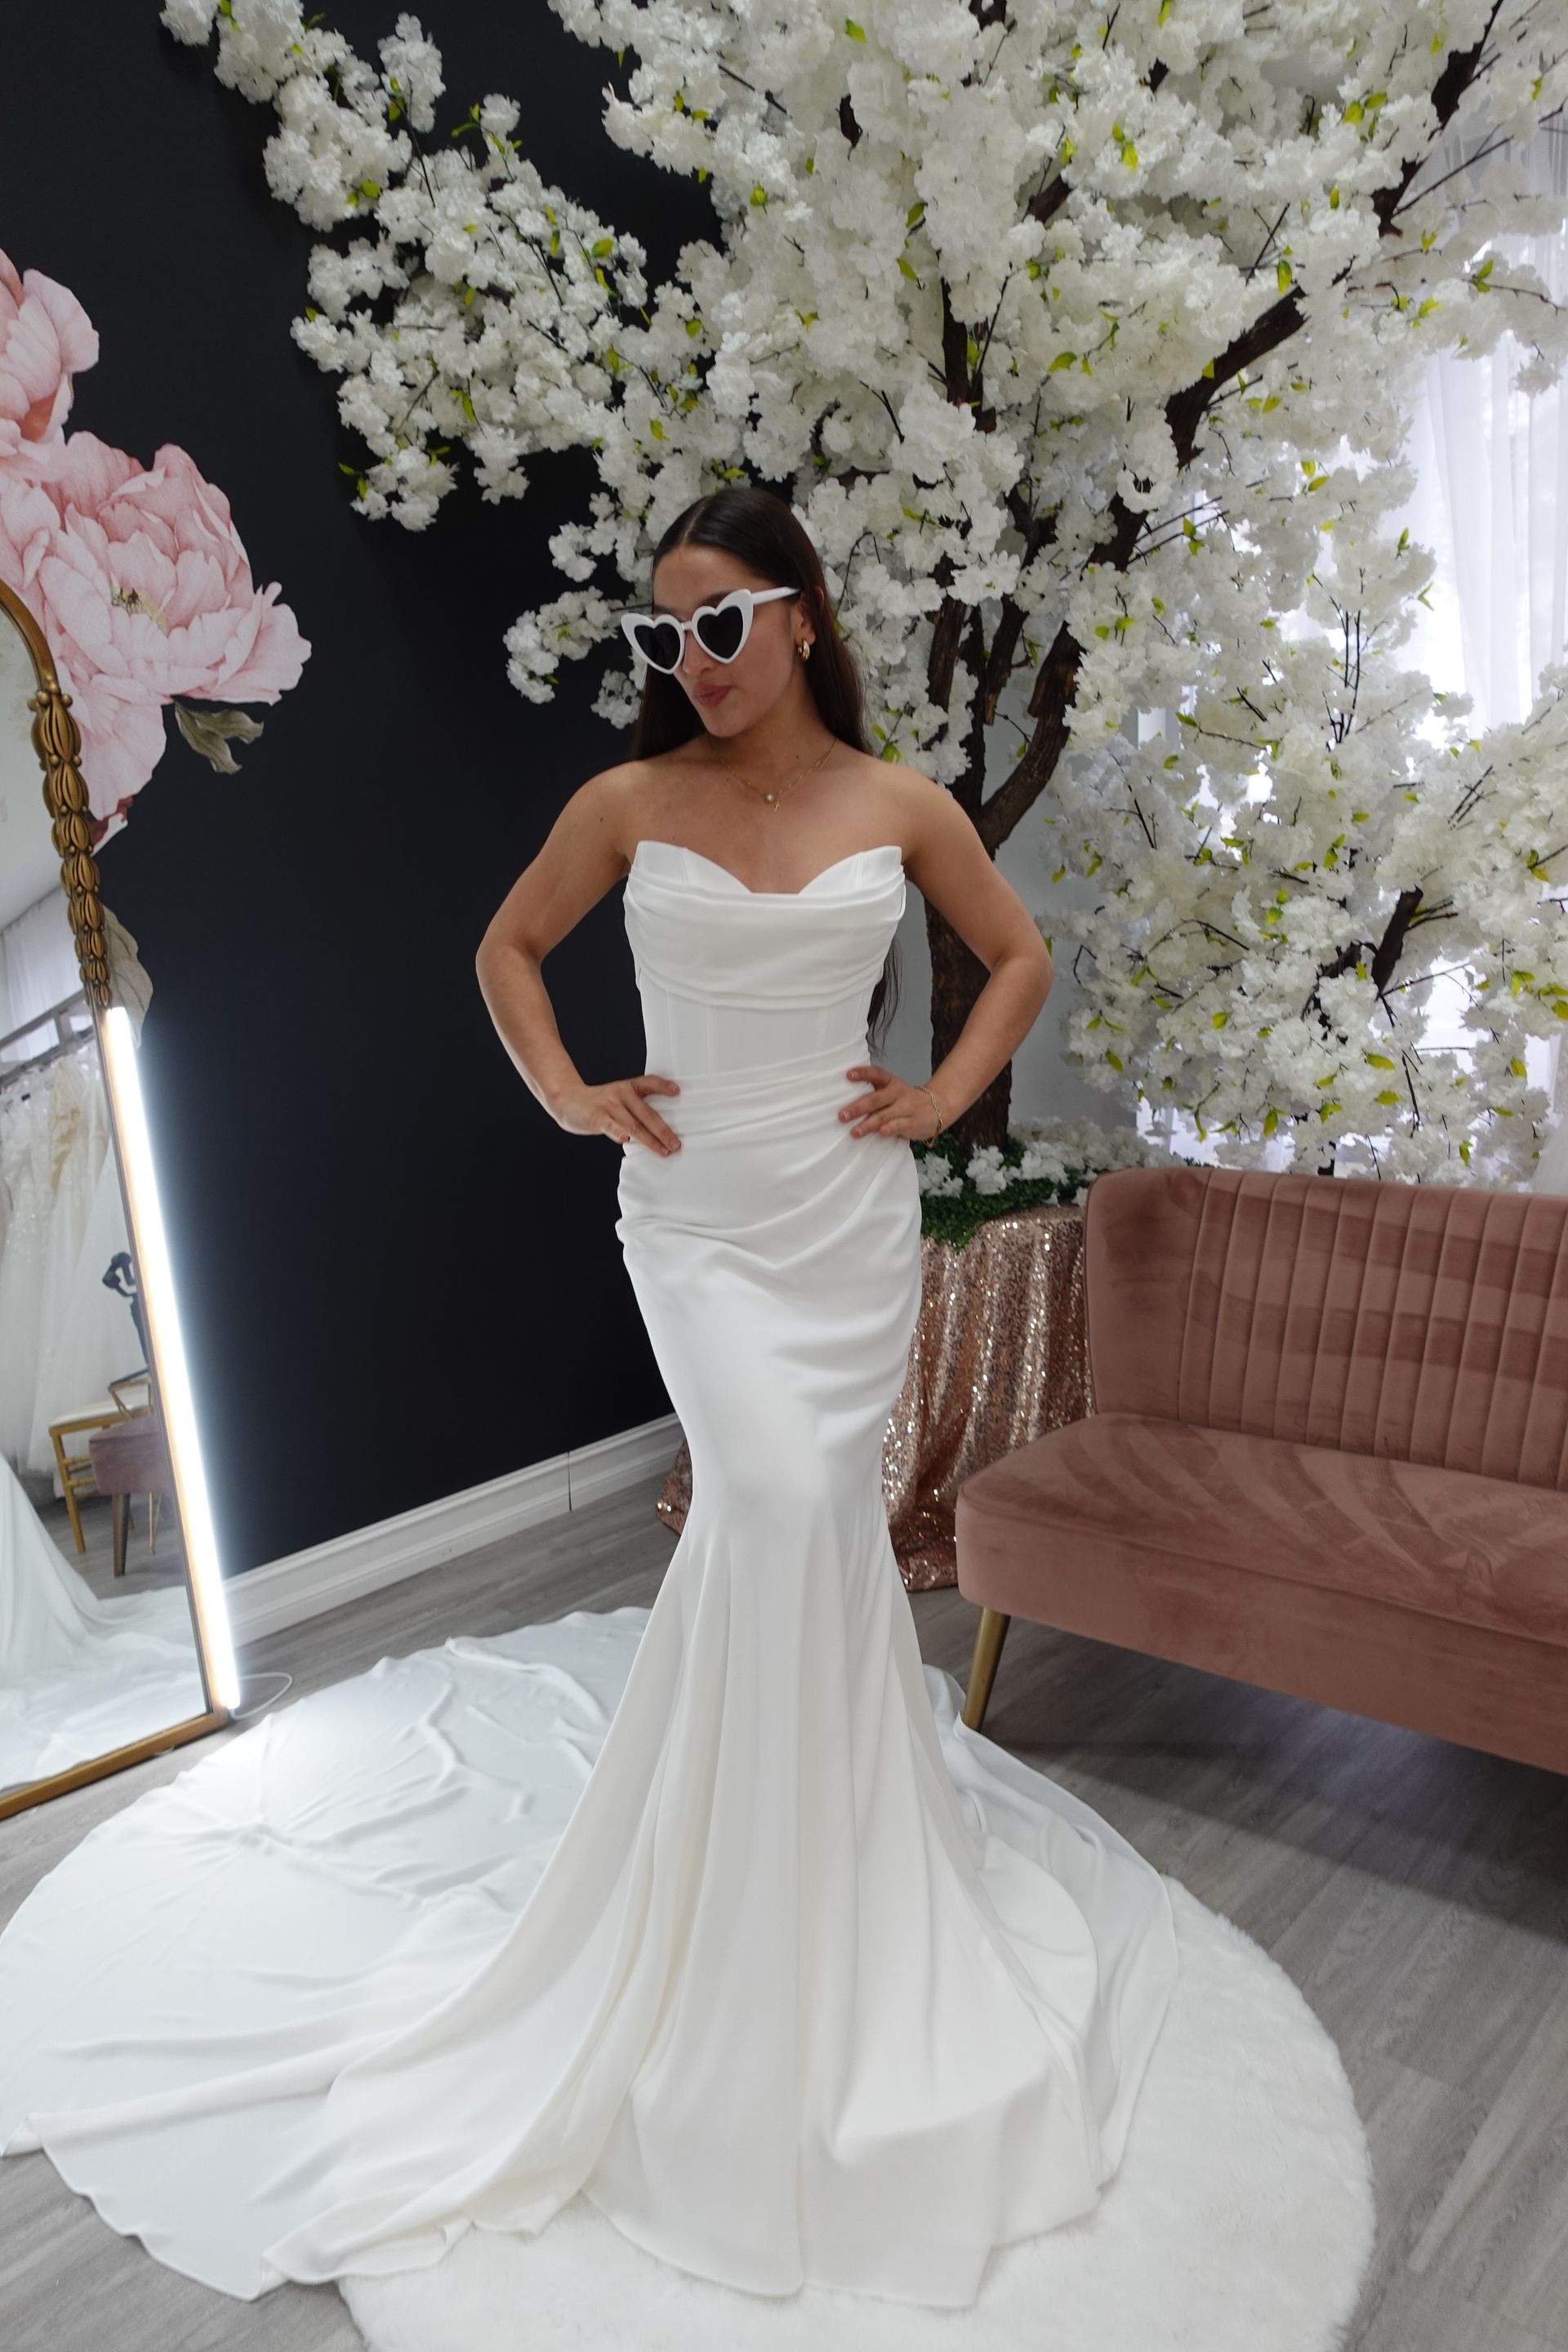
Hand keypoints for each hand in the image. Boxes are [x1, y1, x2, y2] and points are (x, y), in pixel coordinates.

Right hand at [555, 1075, 681, 1153]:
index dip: (663, 1086)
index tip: (677, 1092)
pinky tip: (625, 1140)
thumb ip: (637, 1109)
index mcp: (629, 1087)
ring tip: (663, 1150)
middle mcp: (621, 1094)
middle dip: (663, 1131)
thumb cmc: (600, 1103)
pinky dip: (617, 1132)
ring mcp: (609, 1106)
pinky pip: (610, 1126)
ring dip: (650, 1140)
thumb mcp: (619, 1098)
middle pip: (647, 1114)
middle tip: (676, 1144)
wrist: (568, 1100)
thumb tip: (661, 1130)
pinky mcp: (597, 1117)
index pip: (649, 1083)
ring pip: (633, 1125)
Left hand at [839, 1065, 942, 1140]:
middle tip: (842, 1115)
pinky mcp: (912, 1122)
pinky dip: (890, 1129)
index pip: (876, 1074)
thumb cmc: (907, 1100)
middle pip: (875, 1099)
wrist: (940, 1106)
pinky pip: (899, 1126)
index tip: (848, 1075)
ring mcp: (906, 1108)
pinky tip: (881, 1132)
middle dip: (857, 1108)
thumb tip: (846, 1102)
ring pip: (884, 1115)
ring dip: (868, 1124)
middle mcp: (898, 1093)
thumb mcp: (893, 1091)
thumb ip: (875, 1094)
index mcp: (891, 1083)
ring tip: (854, 1132)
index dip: (862, 1073)